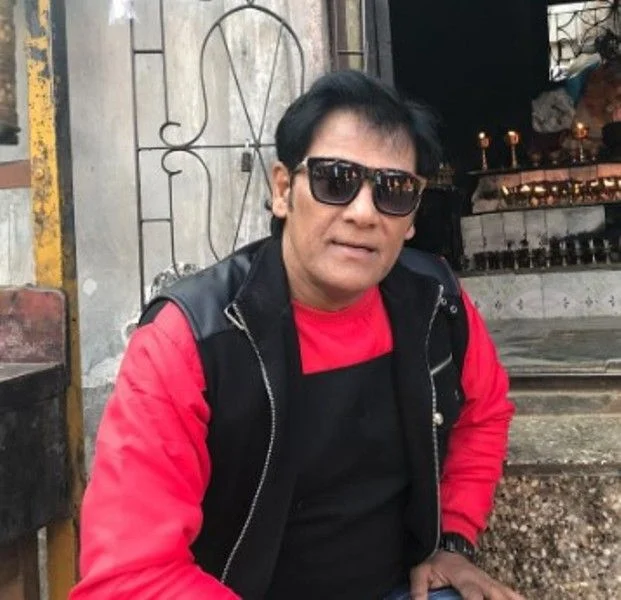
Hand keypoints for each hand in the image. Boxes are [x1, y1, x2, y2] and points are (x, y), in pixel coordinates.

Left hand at [409, 550, 525, 599]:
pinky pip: (511, 594)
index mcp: (464, 577)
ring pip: (508, 594)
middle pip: (498, 595)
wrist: (447, 547)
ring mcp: (490, 581)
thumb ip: (418, 588)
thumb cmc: (435, 562)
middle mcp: (481, 579)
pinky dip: (518, 598)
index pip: (474, 595)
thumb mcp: (421, 571)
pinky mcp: (494, 585)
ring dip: (513, 599)